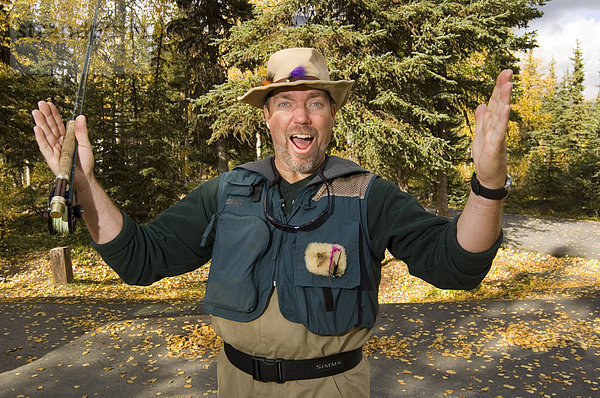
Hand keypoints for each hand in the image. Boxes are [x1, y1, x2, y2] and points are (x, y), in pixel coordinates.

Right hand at [32, 101, 94, 191]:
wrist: (84, 178)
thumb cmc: (85, 163)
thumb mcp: (85, 145)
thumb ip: (82, 132)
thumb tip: (81, 117)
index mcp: (66, 138)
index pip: (58, 123)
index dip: (54, 114)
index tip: (49, 103)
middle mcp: (59, 142)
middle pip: (51, 127)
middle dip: (45, 115)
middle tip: (40, 103)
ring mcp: (54, 149)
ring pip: (46, 134)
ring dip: (41, 123)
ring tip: (36, 112)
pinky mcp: (51, 157)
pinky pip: (44, 146)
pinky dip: (41, 137)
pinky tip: (37, 128)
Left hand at [472, 69, 512, 188]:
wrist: (488, 175)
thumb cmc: (486, 156)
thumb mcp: (480, 134)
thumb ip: (481, 119)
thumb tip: (481, 105)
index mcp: (491, 122)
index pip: (495, 102)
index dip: (498, 87)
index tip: (503, 72)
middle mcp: (497, 126)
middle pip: (500, 104)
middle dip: (503, 88)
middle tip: (508, 71)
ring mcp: (498, 134)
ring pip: (501, 114)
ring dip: (505, 99)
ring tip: (508, 85)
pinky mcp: (497, 144)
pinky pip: (501, 130)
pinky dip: (503, 119)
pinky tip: (507, 108)